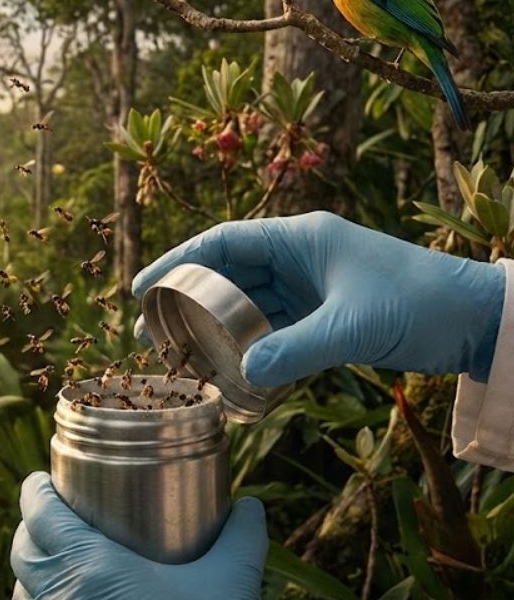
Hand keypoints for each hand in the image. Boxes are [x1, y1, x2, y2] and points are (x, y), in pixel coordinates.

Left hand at [11, 472, 266, 599]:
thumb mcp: (227, 585)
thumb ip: (240, 541)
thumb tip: (252, 506)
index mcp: (85, 565)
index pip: (37, 512)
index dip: (35, 491)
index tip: (44, 480)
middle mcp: (58, 594)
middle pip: (23, 549)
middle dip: (32, 526)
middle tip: (57, 515)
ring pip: (24, 586)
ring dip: (34, 567)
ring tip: (59, 556)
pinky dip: (40, 599)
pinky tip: (66, 597)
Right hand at [132, 211, 504, 384]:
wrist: (474, 320)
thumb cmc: (419, 302)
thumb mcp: (353, 326)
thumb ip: (296, 350)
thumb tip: (244, 377)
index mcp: (299, 238)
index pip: (221, 243)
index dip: (177, 262)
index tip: (141, 288)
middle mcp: (297, 259)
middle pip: (226, 276)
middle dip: (185, 303)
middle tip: (148, 333)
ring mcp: (309, 289)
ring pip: (246, 307)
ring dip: (214, 330)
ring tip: (178, 357)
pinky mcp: (322, 317)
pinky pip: (272, 332)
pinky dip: (249, 351)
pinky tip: (228, 373)